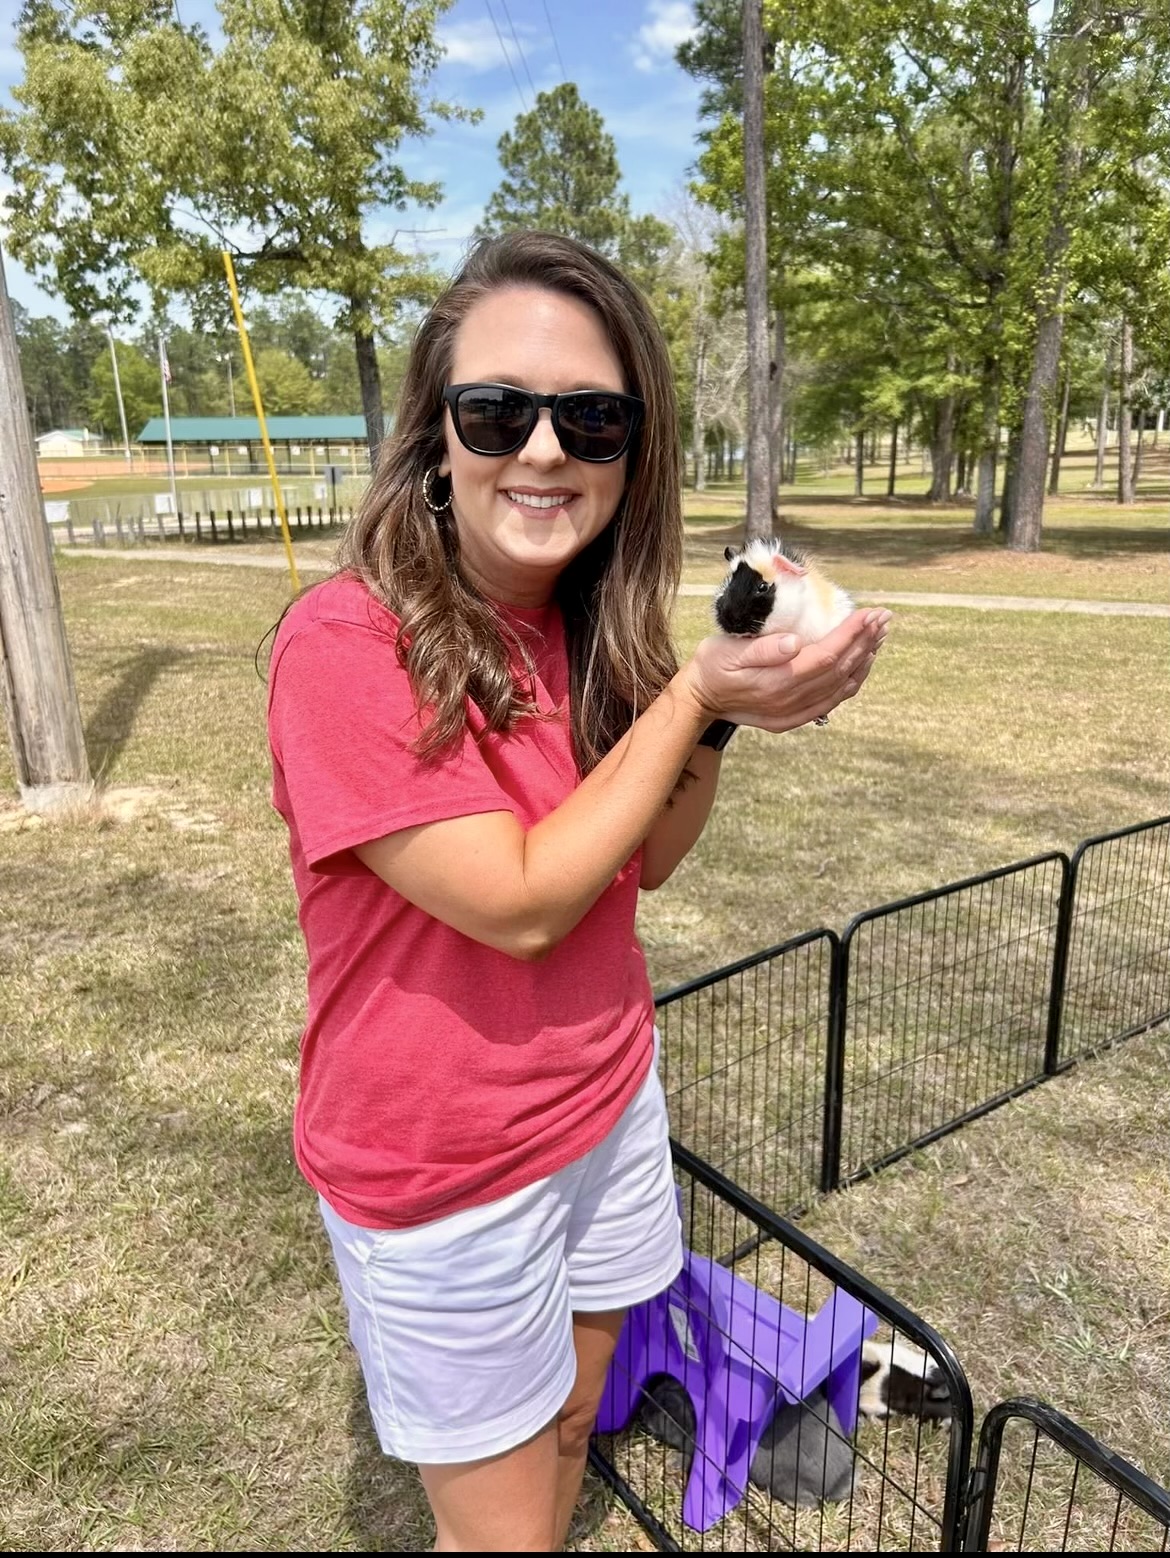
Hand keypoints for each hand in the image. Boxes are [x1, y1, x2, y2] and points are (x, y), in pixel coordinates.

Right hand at [682, 609, 890, 732]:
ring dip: (864, 659)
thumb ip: (761, 650)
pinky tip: (861, 665)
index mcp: (777, 681)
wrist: (700, 699)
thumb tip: (794, 642)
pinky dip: (852, 682)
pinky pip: (832, 701)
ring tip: (879, 636)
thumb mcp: (727, 651)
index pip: (827, 654)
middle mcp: (791, 700)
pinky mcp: (793, 717)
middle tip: (883, 617)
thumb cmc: (712, 666)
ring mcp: (794, 712)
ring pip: (841, 686)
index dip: (852, 633)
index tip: (870, 612)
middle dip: (865, 641)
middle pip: (840, 669)